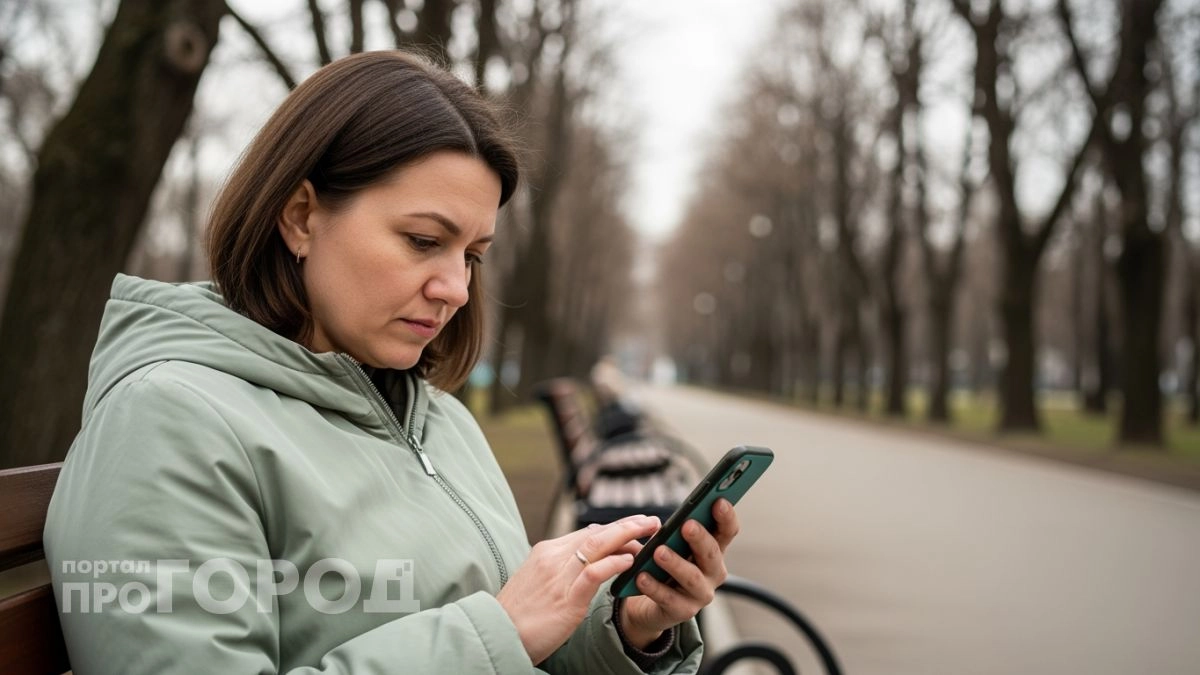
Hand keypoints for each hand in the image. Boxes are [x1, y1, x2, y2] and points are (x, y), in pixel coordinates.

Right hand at [497, 514, 660, 664]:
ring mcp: (558, 577)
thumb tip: (588, 547)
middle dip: (627, 525)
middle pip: (596, 533)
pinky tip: (630, 560)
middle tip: (652, 521)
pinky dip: (613, 563)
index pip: (587, 533)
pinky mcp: (566, 600)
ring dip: (627, 535)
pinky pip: (593, 574)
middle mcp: (552, 558)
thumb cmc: (519, 613)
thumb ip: (561, 564)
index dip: (615, 529)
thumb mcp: (538, 581)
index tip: (636, 527)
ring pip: (597, 546)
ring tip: (649, 532)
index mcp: (546, 552)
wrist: (498, 634)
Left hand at [618, 498, 739, 648]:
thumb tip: (661, 523)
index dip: (726, 516)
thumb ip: (672, 533)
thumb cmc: (662, 566)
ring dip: (676, 563)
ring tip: (659, 552)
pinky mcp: (683, 611)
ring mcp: (700, 594)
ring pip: (692, 577)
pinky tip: (641, 576)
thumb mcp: (669, 545)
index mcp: (714, 550)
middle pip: (711, 553)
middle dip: (700, 538)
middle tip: (687, 525)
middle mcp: (713, 572)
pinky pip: (668, 598)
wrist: (648, 604)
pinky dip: (654, 587)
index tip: (718, 501)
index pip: (728, 531)